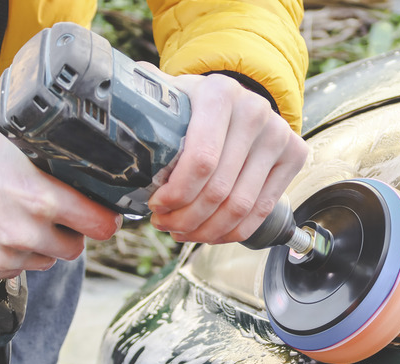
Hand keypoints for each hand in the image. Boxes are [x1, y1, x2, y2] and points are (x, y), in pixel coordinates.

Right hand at [0, 26, 120, 286]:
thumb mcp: (27, 146)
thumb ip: (62, 168)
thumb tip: (97, 176)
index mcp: (43, 199)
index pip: (101, 226)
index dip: (102, 220)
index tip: (100, 217)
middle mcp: (25, 233)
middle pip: (73, 249)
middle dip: (67, 233)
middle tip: (46, 214)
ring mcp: (0, 256)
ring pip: (40, 261)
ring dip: (34, 246)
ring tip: (10, 218)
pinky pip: (7, 272)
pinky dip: (2, 257)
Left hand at [142, 64, 307, 243]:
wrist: (238, 98)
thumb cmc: (194, 104)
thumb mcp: (169, 95)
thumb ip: (142, 99)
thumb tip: (106, 105)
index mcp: (219, 93)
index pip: (201, 161)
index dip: (176, 194)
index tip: (155, 205)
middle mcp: (255, 111)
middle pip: (219, 190)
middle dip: (185, 218)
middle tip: (163, 225)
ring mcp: (279, 134)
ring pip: (239, 206)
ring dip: (206, 230)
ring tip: (182, 232)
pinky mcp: (294, 155)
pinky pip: (261, 211)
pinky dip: (231, 232)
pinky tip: (209, 234)